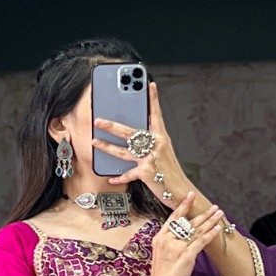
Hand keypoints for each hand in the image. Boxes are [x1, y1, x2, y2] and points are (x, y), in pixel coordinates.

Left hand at [92, 80, 188, 208]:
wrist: (181, 191)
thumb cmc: (170, 172)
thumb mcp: (164, 153)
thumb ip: (151, 144)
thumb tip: (133, 138)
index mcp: (161, 137)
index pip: (156, 115)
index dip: (153, 99)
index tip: (149, 84)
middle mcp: (156, 145)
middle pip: (130, 132)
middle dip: (112, 125)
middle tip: (98, 120)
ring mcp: (150, 158)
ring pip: (123, 151)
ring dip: (107, 147)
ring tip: (95, 142)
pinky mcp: (146, 173)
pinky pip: (128, 174)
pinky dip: (119, 177)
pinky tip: (110, 178)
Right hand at [142, 193, 227, 275]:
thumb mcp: (162, 258)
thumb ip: (171, 246)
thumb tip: (186, 241)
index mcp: (159, 238)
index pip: (173, 217)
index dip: (183, 205)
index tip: (191, 196)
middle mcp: (167, 240)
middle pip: (188, 222)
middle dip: (203, 214)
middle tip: (214, 206)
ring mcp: (176, 247)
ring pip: (197, 230)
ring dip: (210, 220)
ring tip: (219, 213)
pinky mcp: (186, 256)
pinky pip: (201, 241)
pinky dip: (210, 234)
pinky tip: (217, 229)